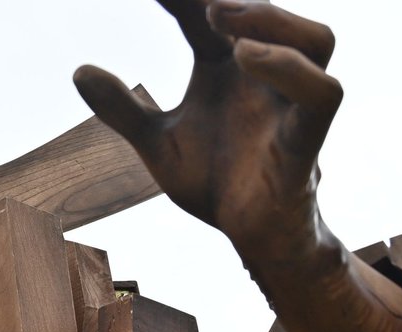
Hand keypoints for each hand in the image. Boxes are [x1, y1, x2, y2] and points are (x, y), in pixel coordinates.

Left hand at [74, 0, 401, 331]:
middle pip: (270, 14)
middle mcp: (265, 77)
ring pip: (317, 40)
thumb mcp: (158, 144)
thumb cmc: (214, 182)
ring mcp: (290, 105)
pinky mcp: (305, 140)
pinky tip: (244, 58)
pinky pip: (322, 95)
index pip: (209, 13)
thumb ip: (124, 110)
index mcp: (229, 70)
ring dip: (272, 19)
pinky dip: (292, 69)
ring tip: (216, 15)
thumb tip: (79, 70)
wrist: (251, 239)